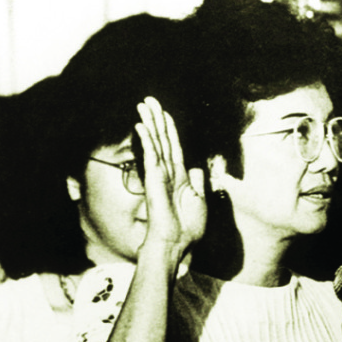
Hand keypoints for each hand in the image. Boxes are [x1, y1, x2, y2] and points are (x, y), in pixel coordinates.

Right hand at [135, 97, 205, 256]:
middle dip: (156, 119)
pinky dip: (148, 140)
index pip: (173, 146)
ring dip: (149, 123)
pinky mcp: (154, 180)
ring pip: (155, 143)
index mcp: (179, 176)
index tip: (163, 111)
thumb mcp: (199, 200)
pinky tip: (142, 125)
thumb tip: (196, 168)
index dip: (169, 128)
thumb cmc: (188, 226)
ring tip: (143, 104)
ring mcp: (159, 175)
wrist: (179, 243)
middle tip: (148, 99)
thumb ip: (197, 182)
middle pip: (161, 139)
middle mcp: (167, 172)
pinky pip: (151, 155)